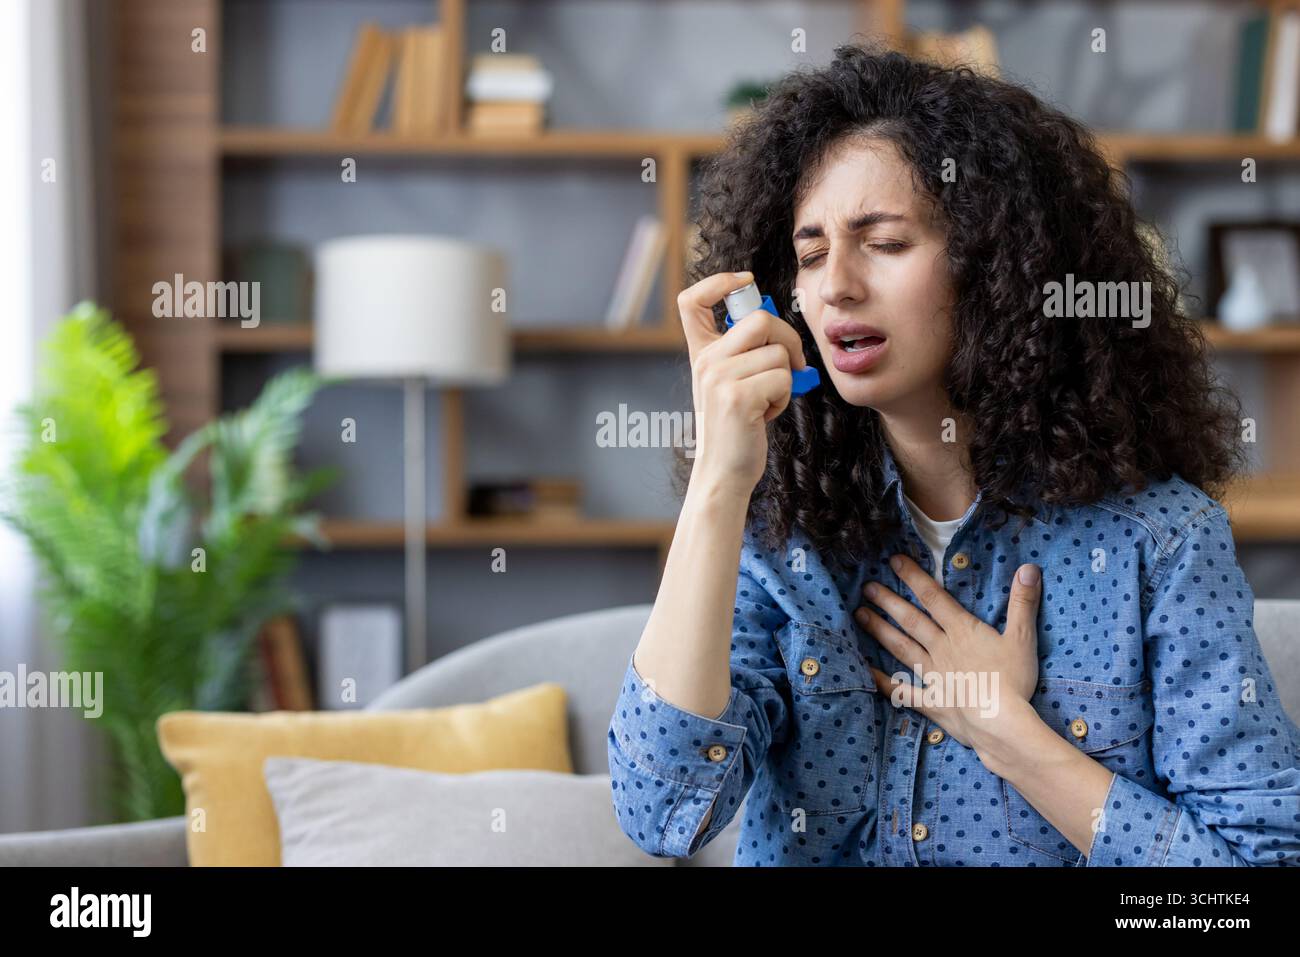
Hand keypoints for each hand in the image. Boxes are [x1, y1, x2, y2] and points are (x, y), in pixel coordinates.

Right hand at [678, 270, 809, 495]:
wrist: (725, 472)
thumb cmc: (738, 427)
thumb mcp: (733, 382)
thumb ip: (746, 352)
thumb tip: (780, 328)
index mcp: (701, 353)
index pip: (690, 300)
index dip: (718, 280)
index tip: (745, 282)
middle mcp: (705, 360)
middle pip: (760, 318)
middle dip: (788, 339)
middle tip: (791, 366)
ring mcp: (718, 378)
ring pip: (778, 353)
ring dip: (786, 379)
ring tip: (767, 401)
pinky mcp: (737, 397)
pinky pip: (782, 378)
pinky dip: (784, 399)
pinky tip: (766, 415)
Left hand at [853, 554, 1042, 755]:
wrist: (1000, 723)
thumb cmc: (1013, 680)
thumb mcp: (1023, 638)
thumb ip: (1022, 603)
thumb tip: (1029, 567)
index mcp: (962, 631)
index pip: (933, 598)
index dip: (914, 577)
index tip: (894, 561)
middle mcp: (942, 649)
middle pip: (911, 621)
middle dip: (888, 601)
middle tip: (866, 587)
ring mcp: (933, 676)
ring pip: (902, 648)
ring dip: (880, 630)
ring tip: (860, 615)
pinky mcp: (931, 702)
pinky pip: (902, 691)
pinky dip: (884, 682)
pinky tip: (866, 671)